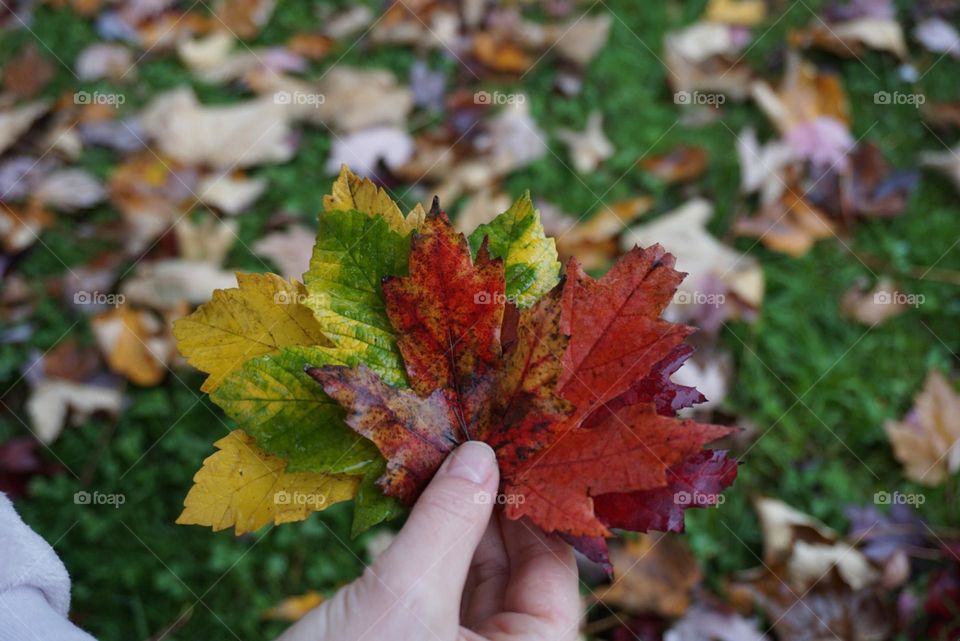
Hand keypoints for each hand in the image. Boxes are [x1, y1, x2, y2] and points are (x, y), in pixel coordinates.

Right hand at [277, 441, 580, 640]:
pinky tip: (416, 503)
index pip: (555, 572)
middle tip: (470, 444)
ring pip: (475, 577)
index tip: (513, 448)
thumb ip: (446, 523)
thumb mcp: (403, 598)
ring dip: (457, 522)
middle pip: (517, 571)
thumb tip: (481, 456)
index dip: (535, 507)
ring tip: (440, 463)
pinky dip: (429, 547)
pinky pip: (438, 590)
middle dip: (491, 508)